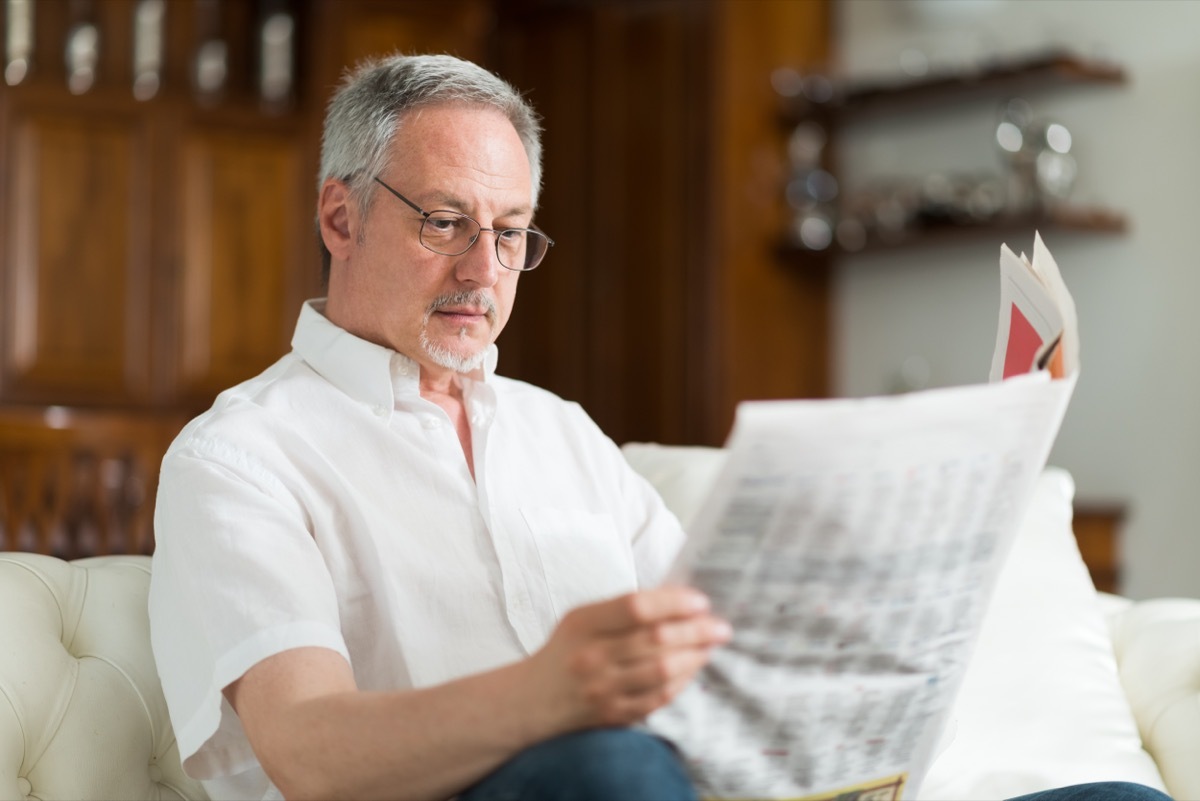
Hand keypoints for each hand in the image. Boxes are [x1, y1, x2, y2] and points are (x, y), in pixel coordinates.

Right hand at [527, 586, 731, 731]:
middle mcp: (591, 657)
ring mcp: (603, 689)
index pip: (635, 607)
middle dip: (697, 630)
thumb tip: (678, 597)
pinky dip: (684, 679)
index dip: (673, 602)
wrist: (533, 700)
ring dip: (696, 655)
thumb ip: (623, 608)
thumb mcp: (582, 618)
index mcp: (583, 624)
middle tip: (720, 625)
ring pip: (663, 669)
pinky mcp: (614, 714)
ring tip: (712, 644)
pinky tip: (694, 666)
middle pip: (655, 639)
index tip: (700, 601)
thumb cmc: (567, 649)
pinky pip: (660, 696)